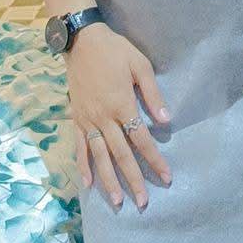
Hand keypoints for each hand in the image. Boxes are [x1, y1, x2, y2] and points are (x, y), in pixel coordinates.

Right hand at [65, 24, 172, 209]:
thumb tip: (165, 120)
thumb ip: (152, 93)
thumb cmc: (114, 50)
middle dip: (133, 179)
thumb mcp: (139, 65)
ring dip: (109, 180)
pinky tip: (87, 183)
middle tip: (144, 202)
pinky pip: (80, 146)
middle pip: (121, 154)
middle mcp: (104, 117)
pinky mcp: (77, 118)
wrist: (82, 40)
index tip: (166, 177)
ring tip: (117, 202)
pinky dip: (83, 165)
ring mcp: (88, 120)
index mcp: (122, 104)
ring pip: (100, 156)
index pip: (142, 139)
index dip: (154, 159)